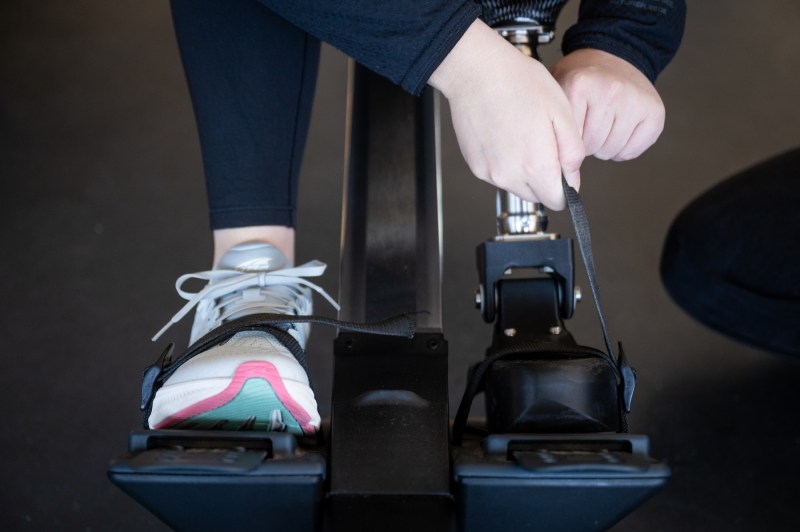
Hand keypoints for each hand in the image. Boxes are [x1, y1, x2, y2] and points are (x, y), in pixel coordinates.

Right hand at [429, 20, 584, 209]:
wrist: (477, 71)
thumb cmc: (518, 82)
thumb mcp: (562, 112)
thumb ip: (572, 152)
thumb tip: (573, 178)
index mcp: (537, 165)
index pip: (557, 201)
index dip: (565, 186)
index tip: (564, 169)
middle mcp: (510, 176)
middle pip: (537, 197)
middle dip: (545, 179)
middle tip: (543, 144)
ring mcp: (490, 173)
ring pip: (517, 186)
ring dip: (524, 171)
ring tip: (522, 135)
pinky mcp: (475, 166)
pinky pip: (498, 175)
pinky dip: (505, 162)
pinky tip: (505, 135)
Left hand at [551, 48, 664, 160]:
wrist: (613, 57)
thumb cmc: (581, 80)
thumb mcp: (556, 89)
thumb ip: (550, 119)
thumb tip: (549, 160)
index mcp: (580, 84)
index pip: (568, 138)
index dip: (568, 139)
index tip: (569, 127)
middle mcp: (611, 91)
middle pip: (591, 146)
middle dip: (587, 144)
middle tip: (589, 124)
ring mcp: (635, 101)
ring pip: (612, 151)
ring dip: (604, 147)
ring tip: (604, 126)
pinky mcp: (655, 112)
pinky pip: (632, 152)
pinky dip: (623, 149)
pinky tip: (620, 130)